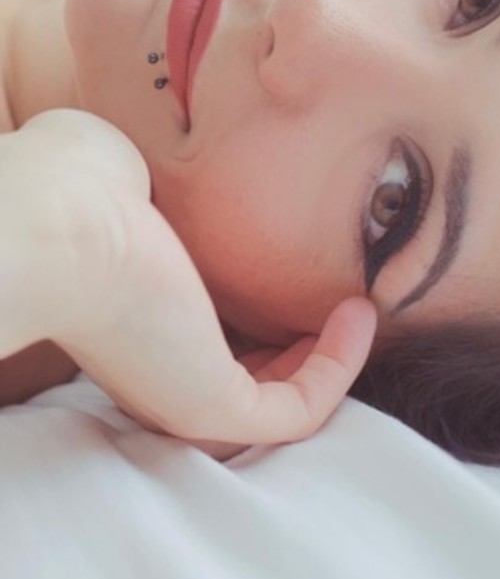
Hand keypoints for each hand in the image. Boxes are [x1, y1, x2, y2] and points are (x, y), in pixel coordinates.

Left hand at [10, 109, 377, 457]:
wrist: (60, 224)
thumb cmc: (76, 192)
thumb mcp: (127, 180)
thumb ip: (154, 184)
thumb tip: (161, 166)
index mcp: (134, 329)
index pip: (207, 344)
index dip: (261, 319)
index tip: (299, 273)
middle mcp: (158, 375)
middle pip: (249, 385)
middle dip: (303, 349)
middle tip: (342, 301)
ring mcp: (183, 400)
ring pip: (276, 409)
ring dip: (331, 360)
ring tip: (361, 307)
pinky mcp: (212, 408)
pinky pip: (296, 411)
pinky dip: (339, 368)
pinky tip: (359, 313)